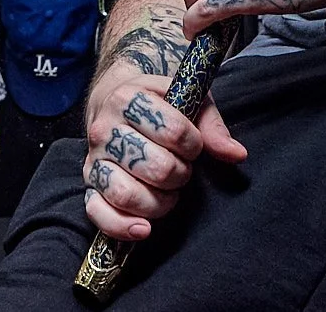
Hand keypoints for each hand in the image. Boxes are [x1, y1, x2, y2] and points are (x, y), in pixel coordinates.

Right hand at [81, 58, 247, 241]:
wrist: (115, 100)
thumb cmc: (158, 102)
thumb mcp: (188, 100)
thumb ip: (212, 126)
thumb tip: (236, 154)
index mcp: (128, 98)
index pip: (173, 131)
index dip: (193, 144)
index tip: (192, 143)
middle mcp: (104, 129)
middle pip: (155, 167)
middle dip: (179, 174)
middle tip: (180, 168)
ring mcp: (94, 159)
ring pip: (127, 194)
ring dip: (159, 202)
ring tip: (167, 192)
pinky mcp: (89, 184)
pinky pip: (98, 213)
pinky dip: (122, 226)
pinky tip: (144, 228)